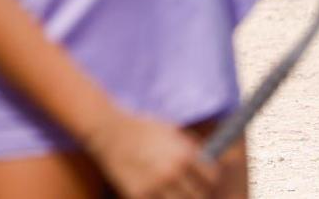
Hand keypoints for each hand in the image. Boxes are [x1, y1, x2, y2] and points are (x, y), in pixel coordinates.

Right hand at [84, 110, 217, 198]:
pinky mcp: (139, 194)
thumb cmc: (140, 127)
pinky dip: (160, 198)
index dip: (209, 179)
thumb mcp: (169, 129)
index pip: (212, 178)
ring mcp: (156, 186)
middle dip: (196, 191)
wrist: (106, 130)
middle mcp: (172, 172)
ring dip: (179, 197)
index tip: (203, 179)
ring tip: (171, 190)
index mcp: (184, 155)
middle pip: (200, 195)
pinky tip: (156, 191)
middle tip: (187, 187)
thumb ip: (191, 147)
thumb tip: (209, 162)